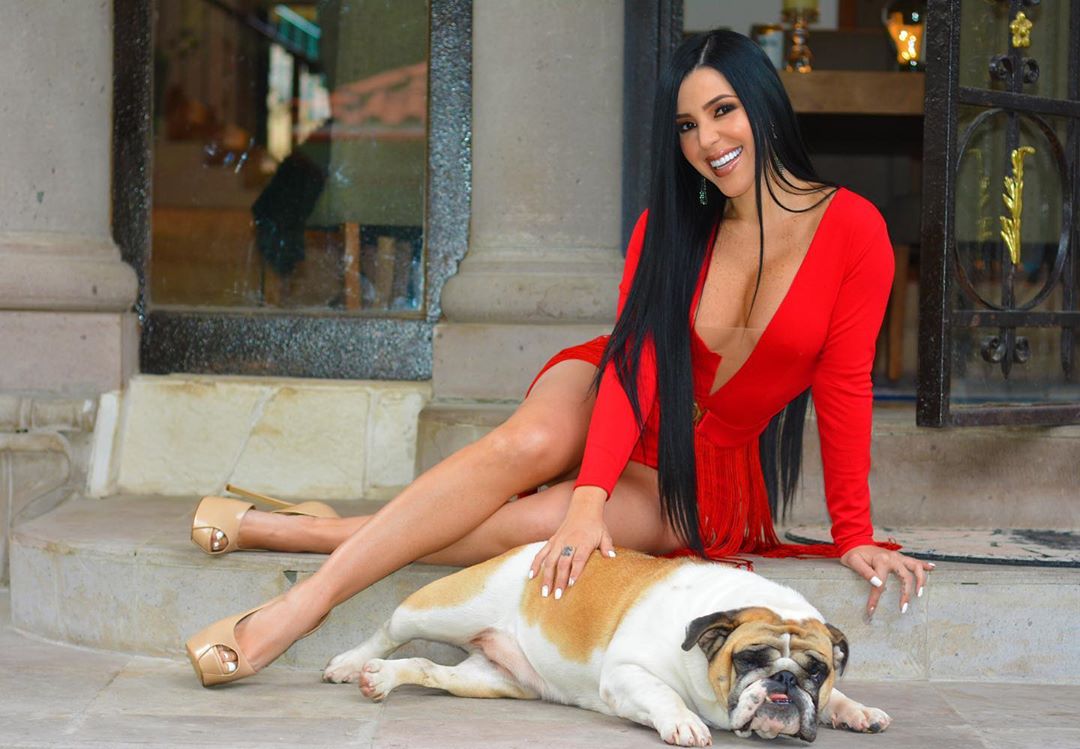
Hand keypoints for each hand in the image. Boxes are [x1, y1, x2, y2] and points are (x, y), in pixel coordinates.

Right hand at [528, 486, 614, 600]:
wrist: (583, 510)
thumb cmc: (595, 526)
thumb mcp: (604, 535)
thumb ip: (607, 547)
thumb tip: (612, 558)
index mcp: (583, 542)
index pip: (578, 559)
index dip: (574, 571)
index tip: (571, 584)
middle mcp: (568, 542)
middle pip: (562, 563)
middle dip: (559, 580)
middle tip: (557, 596)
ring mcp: (558, 542)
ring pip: (549, 561)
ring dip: (546, 577)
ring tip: (544, 592)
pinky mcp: (551, 541)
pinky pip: (541, 553)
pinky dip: (535, 564)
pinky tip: (531, 576)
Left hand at [840, 545, 933, 619]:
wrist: (855, 542)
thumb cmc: (853, 554)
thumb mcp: (853, 562)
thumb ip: (865, 572)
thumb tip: (879, 583)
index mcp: (881, 561)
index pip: (880, 585)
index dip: (875, 599)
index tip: (871, 611)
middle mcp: (893, 558)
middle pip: (905, 577)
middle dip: (906, 594)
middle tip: (903, 608)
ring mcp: (898, 557)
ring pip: (915, 567)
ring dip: (921, 580)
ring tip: (919, 594)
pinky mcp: (900, 557)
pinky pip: (915, 561)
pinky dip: (925, 564)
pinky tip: (933, 568)